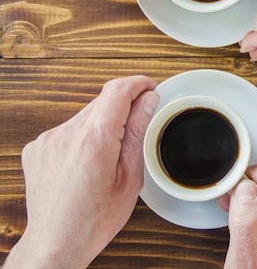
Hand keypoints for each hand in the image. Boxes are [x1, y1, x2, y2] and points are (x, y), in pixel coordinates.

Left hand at [3, 76, 158, 268]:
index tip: (150, 87)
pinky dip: (83, 136)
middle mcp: (67, 134)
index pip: (118, 90)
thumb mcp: (131, 177)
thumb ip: (139, 132)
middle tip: (139, 128)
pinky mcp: (38, 147)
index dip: (138, 83)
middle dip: (124, 108)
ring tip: (110, 156)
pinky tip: (88, 162)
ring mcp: (48, 140)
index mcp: (95, 140)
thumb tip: (148, 101)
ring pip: (85, 115)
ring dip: (103, 124)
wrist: (56, 242)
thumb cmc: (95, 219)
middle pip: (102, 101)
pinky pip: (68, 129)